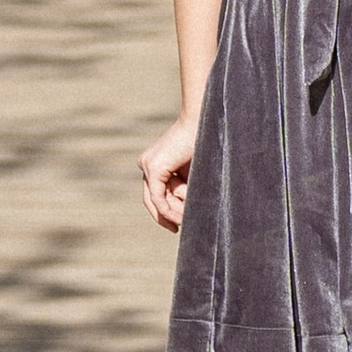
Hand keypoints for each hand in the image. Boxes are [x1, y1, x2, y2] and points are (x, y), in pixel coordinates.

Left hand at [139, 113, 198, 228]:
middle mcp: (146, 164)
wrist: (205, 122)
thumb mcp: (191, 172)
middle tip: (178, 229)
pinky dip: (168, 210)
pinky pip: (158, 198)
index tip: (177, 224)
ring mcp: (148, 166)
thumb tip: (184, 212)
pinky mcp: (154, 169)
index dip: (164, 212)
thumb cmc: (204, 143)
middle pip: (152, 199)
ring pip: (157, 200)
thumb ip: (185, 188)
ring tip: (188, 219)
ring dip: (175, 211)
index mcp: (154, 163)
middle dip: (167, 216)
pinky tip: (180, 219)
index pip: (155, 194)